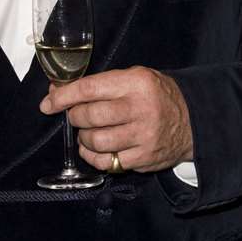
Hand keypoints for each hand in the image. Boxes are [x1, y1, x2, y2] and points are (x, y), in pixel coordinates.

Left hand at [40, 66, 192, 173]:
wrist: (193, 120)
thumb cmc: (156, 96)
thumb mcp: (134, 78)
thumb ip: (98, 85)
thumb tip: (57, 91)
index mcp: (136, 83)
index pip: (89, 89)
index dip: (63, 97)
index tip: (48, 104)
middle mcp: (140, 109)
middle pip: (89, 117)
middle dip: (74, 117)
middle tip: (77, 116)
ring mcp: (143, 136)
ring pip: (95, 141)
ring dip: (84, 138)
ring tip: (90, 132)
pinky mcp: (143, 158)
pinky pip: (105, 162)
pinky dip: (93, 156)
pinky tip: (96, 149)